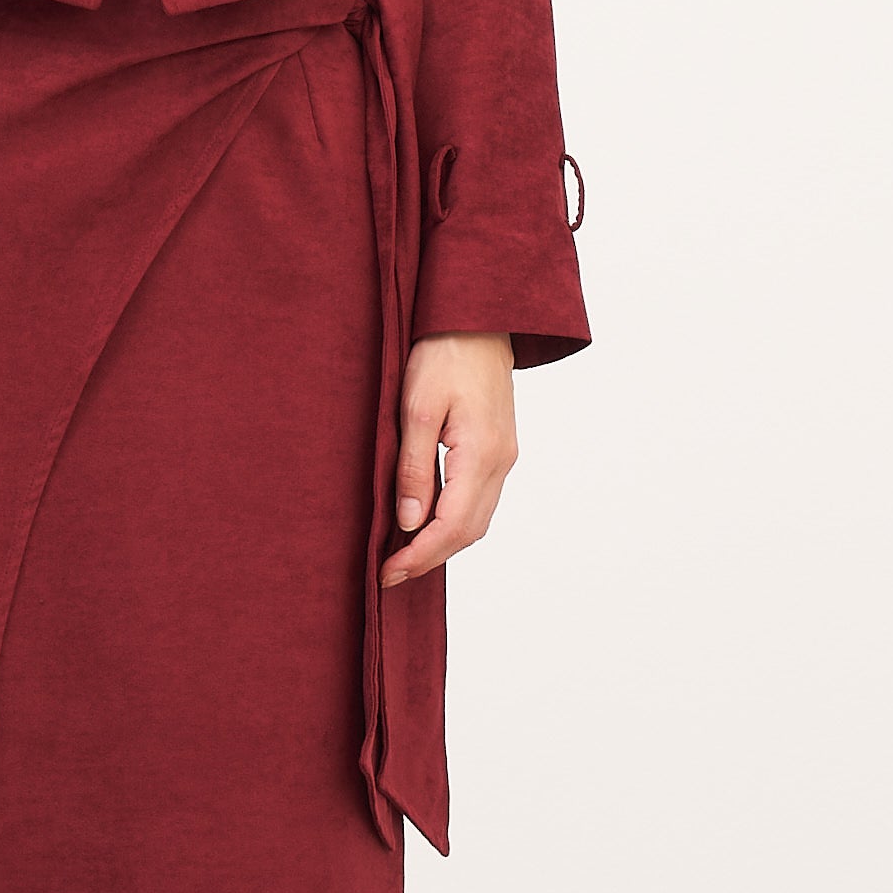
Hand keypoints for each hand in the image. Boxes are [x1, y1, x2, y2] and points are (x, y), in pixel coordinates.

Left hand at [381, 330, 516, 590]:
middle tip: (390, 572)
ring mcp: (504, 456)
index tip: (388, 572)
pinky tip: (426, 521)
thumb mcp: (416, 409)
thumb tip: (409, 521)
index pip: (452, 526)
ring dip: (442, 542)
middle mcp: (501, 462)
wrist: (477, 319)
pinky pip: (479, 499)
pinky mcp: (498, 448)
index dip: (420, 555)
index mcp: (482, 454)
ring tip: (403, 554)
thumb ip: (414, 468)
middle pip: (469, 531)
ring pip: (477, 519)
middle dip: (430, 557)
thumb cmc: (444, 354)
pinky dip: (453, 520)